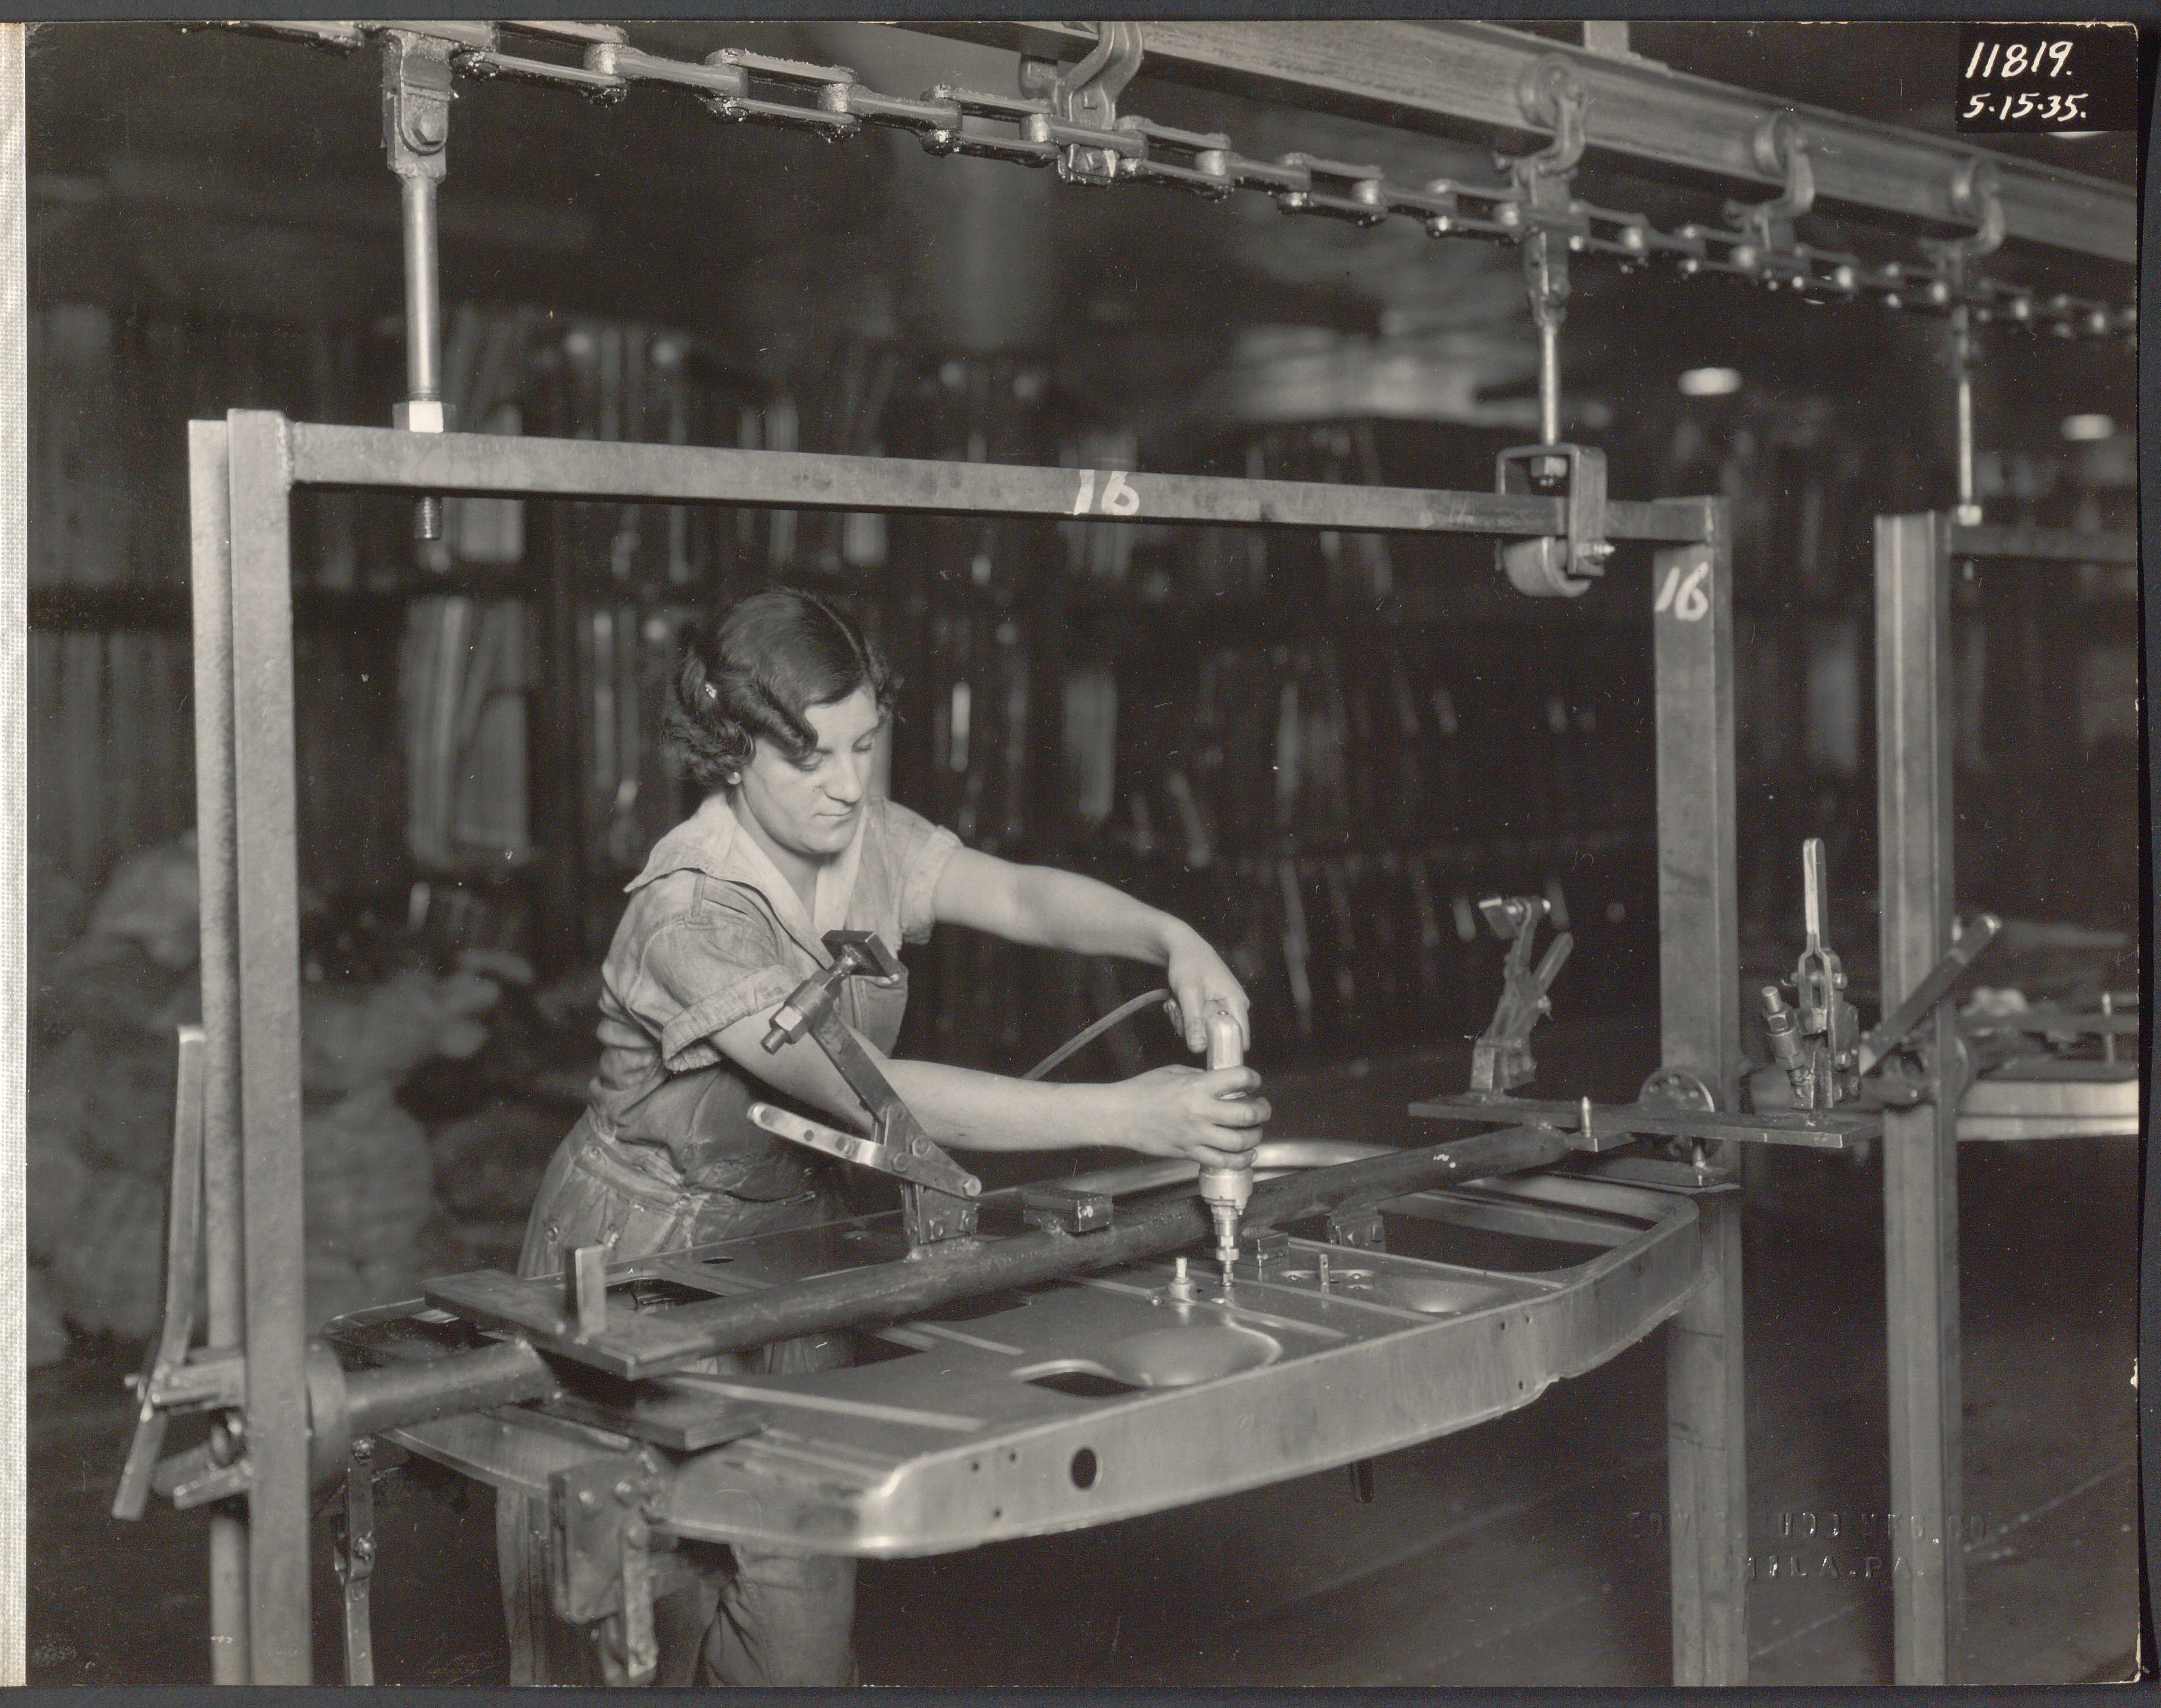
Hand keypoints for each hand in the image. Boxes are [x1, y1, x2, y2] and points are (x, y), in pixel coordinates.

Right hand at [1101, 1064, 1269, 1170]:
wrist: (1120, 1115)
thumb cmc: (1142, 1090)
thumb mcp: (1174, 1072)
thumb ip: (1201, 1077)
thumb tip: (1223, 1083)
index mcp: (1198, 1086)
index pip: (1239, 1079)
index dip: (1253, 1079)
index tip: (1253, 1082)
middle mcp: (1201, 1111)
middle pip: (1247, 1114)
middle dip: (1262, 1111)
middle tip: (1262, 1108)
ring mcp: (1196, 1135)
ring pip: (1239, 1142)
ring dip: (1254, 1137)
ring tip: (1254, 1131)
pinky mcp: (1189, 1152)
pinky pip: (1222, 1161)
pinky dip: (1241, 1160)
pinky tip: (1246, 1154)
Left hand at [1161, 923, 1252, 1057]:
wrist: (1181, 946)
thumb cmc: (1189, 963)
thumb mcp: (1189, 993)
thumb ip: (1194, 1022)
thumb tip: (1199, 1049)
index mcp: (1237, 1003)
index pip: (1240, 1038)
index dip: (1223, 1049)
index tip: (1201, 1049)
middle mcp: (1234, 1006)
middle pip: (1216, 1036)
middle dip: (1193, 1029)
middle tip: (1180, 1011)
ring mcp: (1222, 1006)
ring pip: (1202, 1030)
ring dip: (1185, 1021)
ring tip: (1177, 1003)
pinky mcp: (1211, 1007)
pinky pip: (1197, 1021)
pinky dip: (1184, 1015)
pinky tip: (1178, 1002)